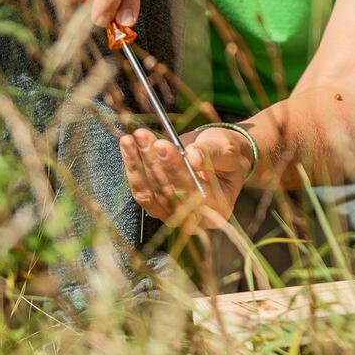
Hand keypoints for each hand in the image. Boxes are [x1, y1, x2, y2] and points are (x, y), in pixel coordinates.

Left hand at [119, 125, 253, 232]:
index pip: (194, 191)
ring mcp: (174, 214)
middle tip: (143, 137)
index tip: (164, 145)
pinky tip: (128, 147)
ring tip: (131, 139)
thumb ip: (209, 154)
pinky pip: (141, 190)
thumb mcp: (226, 150)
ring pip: (149, 193)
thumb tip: (192, 156)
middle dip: (153, 162)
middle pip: (168, 193)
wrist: (218, 158)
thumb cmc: (227, 154)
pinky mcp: (157, 206)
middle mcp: (195, 218)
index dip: (177, 169)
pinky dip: (133, 168)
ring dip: (137, 164)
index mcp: (219, 207)